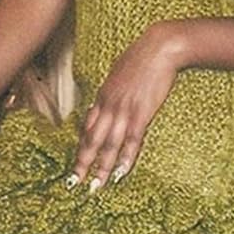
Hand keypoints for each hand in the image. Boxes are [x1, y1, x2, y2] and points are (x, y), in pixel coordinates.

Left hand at [69, 22, 181, 189]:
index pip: (87, 127)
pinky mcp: (141, 113)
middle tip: (74, 183)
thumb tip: (107, 99)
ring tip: (95, 186)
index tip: (76, 162)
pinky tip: (121, 173)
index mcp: (103, 96)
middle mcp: (109, 106)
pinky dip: (126, 158)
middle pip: (92, 140)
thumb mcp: (119, 73)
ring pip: (109, 145)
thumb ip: (112, 90)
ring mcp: (124, 111)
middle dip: (83, 163)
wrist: (159, 47)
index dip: (82, 146)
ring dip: (102, 168)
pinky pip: (132, 140)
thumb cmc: (141, 57)